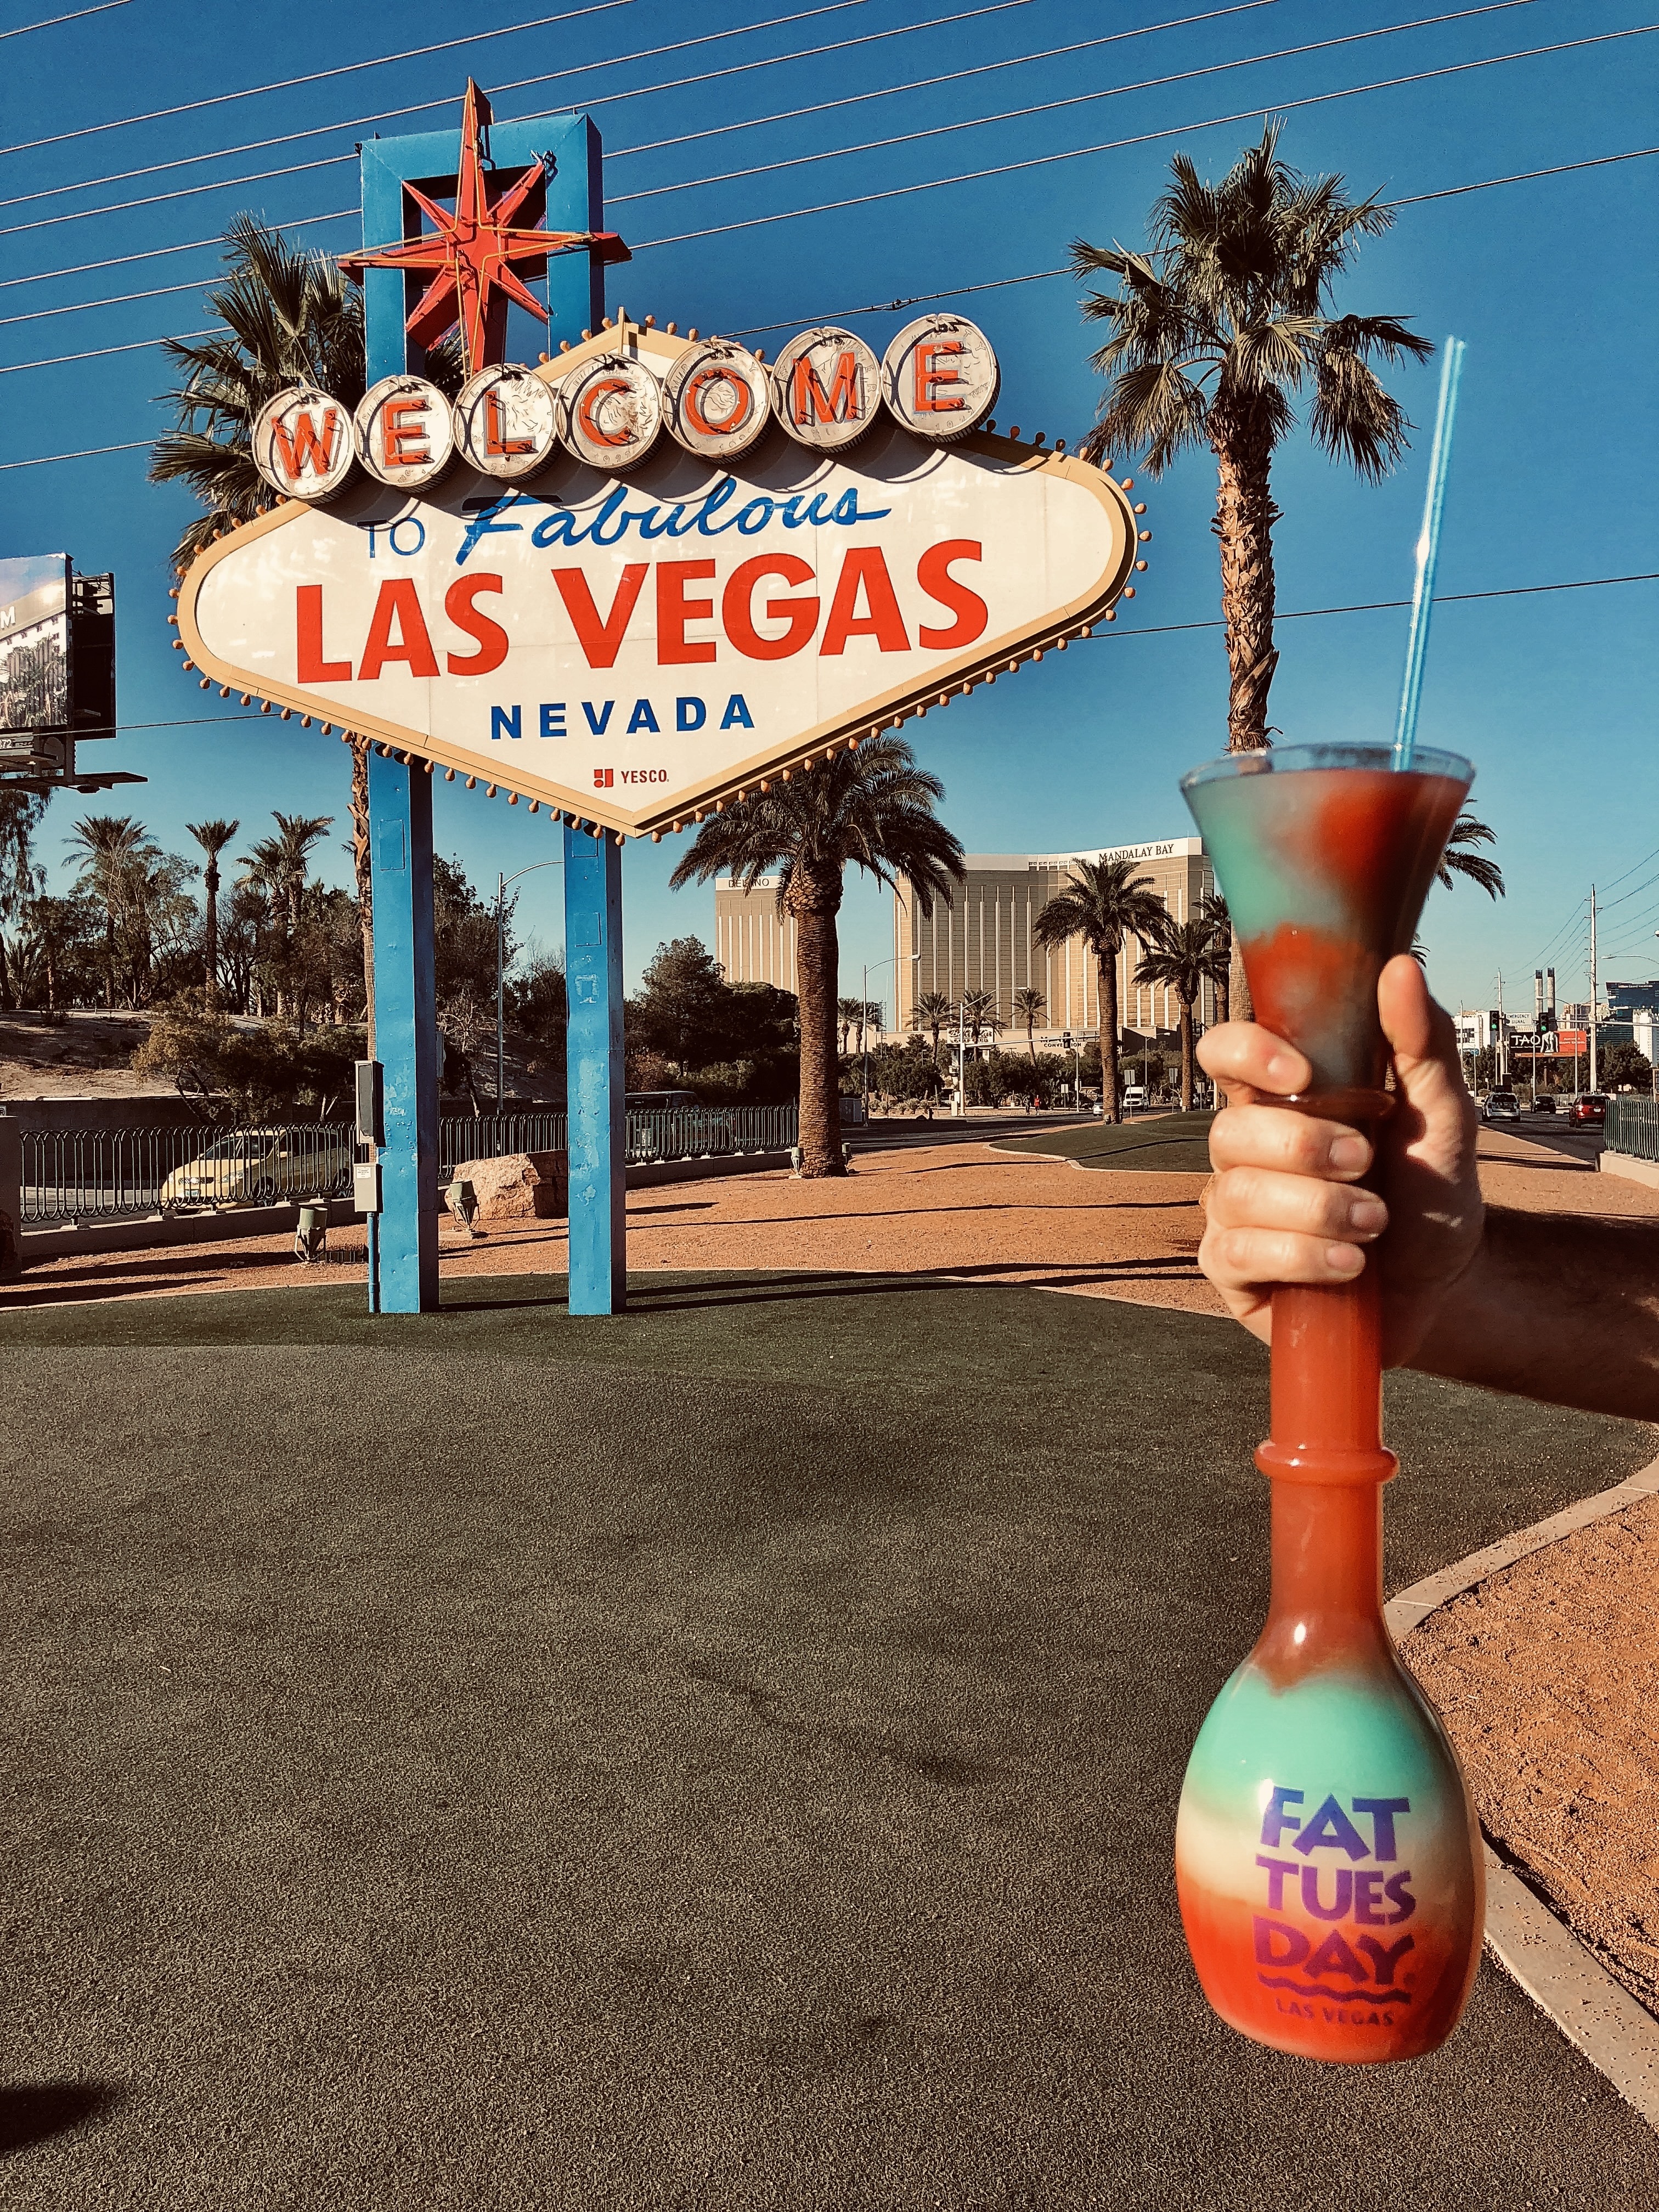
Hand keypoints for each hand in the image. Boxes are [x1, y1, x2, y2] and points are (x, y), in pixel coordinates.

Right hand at [1196, 955, 1484, 1364]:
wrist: (1447, 1285)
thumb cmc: (1432, 1191)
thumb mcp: (1443, 1115)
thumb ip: (1422, 1044)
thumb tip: (1401, 967)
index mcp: (1283, 1099)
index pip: (1223, 1052)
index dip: (1245, 1052)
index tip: (1302, 1071)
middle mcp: (1246, 1151)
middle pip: (1229, 1131)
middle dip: (1304, 1149)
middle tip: (1364, 1162)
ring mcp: (1233, 1211)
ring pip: (1237, 1195)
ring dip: (1317, 1209)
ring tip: (1373, 1223)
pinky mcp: (1233, 1269)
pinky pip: (1236, 1254)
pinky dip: (1302, 1257)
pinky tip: (1350, 1266)